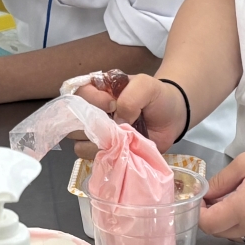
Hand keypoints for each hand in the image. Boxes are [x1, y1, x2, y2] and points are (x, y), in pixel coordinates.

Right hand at [72, 73, 186, 158]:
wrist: (172, 116)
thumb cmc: (156, 97)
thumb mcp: (146, 85)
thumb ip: (130, 97)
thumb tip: (117, 120)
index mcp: (98, 91)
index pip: (79, 94)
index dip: (92, 100)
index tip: (113, 104)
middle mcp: (93, 113)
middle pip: (72, 121)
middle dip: (92, 124)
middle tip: (114, 124)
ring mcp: (99, 134)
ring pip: (79, 142)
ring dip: (98, 142)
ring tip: (118, 138)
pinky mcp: (107, 152)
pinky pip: (93, 158)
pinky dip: (105, 156)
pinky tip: (120, 150)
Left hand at [198, 137, 244, 241]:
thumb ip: (221, 181)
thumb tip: (206, 193)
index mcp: (243, 210)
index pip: (208, 225)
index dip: (199, 212)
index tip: (202, 198)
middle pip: (221, 233)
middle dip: (212, 217)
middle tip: (216, 196)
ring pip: (238, 235)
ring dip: (230, 222)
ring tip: (236, 197)